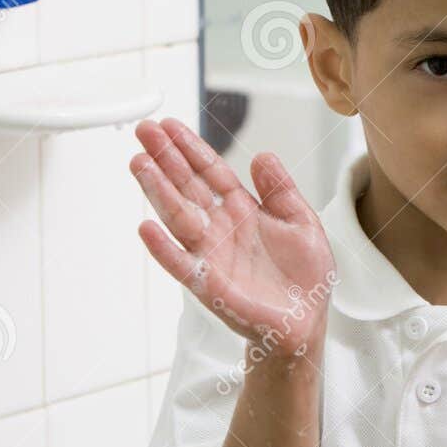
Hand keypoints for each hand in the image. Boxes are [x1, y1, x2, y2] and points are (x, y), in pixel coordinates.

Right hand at [129, 117, 335, 347]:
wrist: (306, 320)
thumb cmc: (304, 274)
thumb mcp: (302, 221)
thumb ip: (281, 190)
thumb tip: (262, 155)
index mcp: (242, 209)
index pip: (210, 172)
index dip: (191, 149)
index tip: (168, 126)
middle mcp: (221, 227)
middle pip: (188, 187)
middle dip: (166, 159)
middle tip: (144, 131)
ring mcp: (211, 254)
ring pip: (179, 217)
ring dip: (158, 192)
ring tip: (139, 164)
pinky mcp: (209, 284)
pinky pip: (181, 264)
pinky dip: (164, 248)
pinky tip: (147, 228)